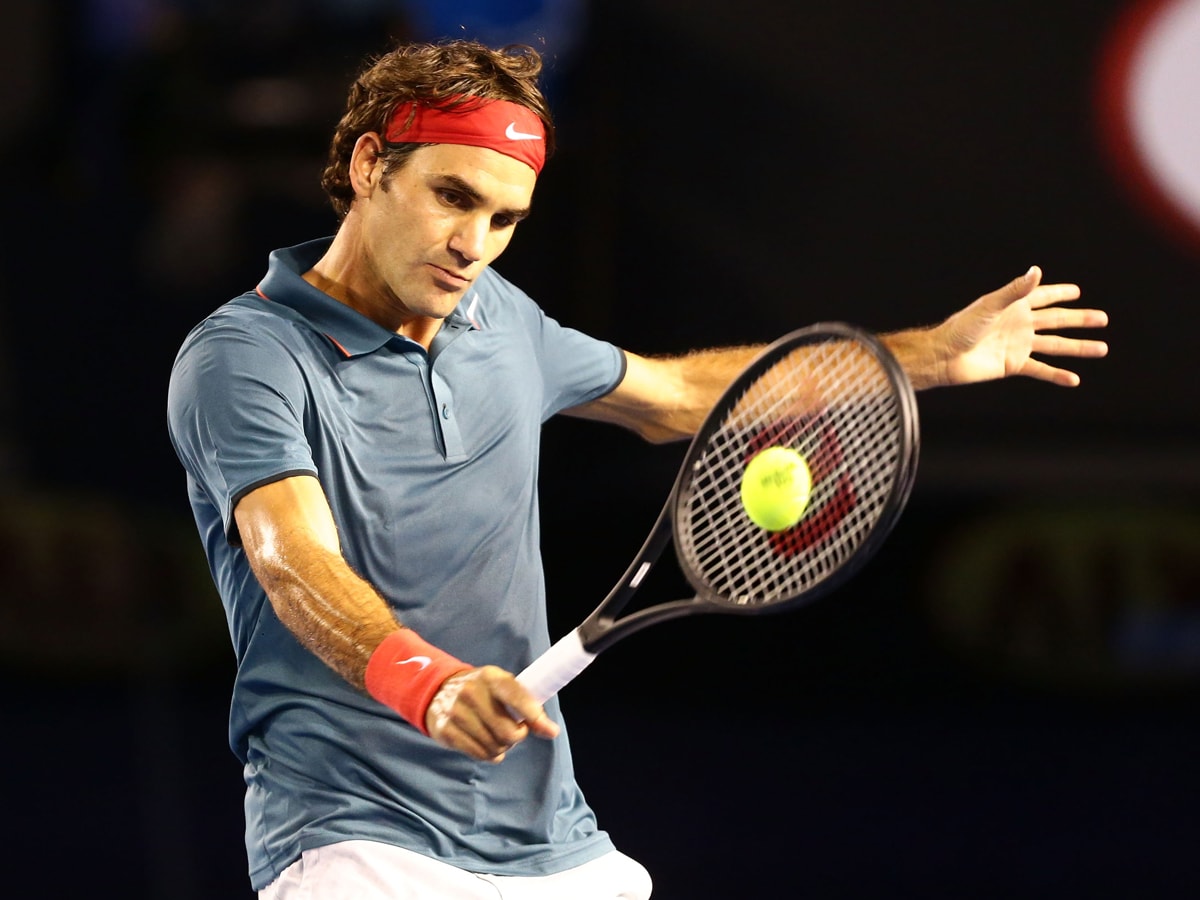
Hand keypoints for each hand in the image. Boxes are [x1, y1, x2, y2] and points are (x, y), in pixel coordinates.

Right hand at [425, 666, 559, 762]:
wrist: (437, 690)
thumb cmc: (481, 690)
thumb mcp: (502, 687)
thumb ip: (527, 705)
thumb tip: (551, 731)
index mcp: (490, 677)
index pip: (517, 697)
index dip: (535, 717)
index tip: (550, 730)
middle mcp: (471, 692)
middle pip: (508, 732)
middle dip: (517, 736)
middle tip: (514, 731)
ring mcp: (456, 712)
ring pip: (494, 747)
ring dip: (502, 747)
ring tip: (496, 736)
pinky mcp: (445, 730)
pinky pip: (479, 754)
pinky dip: (488, 754)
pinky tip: (485, 743)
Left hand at [932, 266, 1108, 387]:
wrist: (945, 356)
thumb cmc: (962, 327)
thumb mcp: (990, 305)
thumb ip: (1015, 290)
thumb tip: (1037, 270)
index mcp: (1014, 306)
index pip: (1043, 296)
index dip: (1060, 292)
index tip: (1077, 291)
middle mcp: (1020, 324)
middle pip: (1057, 321)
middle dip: (1080, 320)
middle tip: (1103, 319)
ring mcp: (1018, 345)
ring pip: (1055, 345)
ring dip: (1078, 347)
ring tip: (1102, 349)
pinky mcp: (1014, 364)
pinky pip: (1040, 369)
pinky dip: (1057, 375)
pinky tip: (1074, 379)